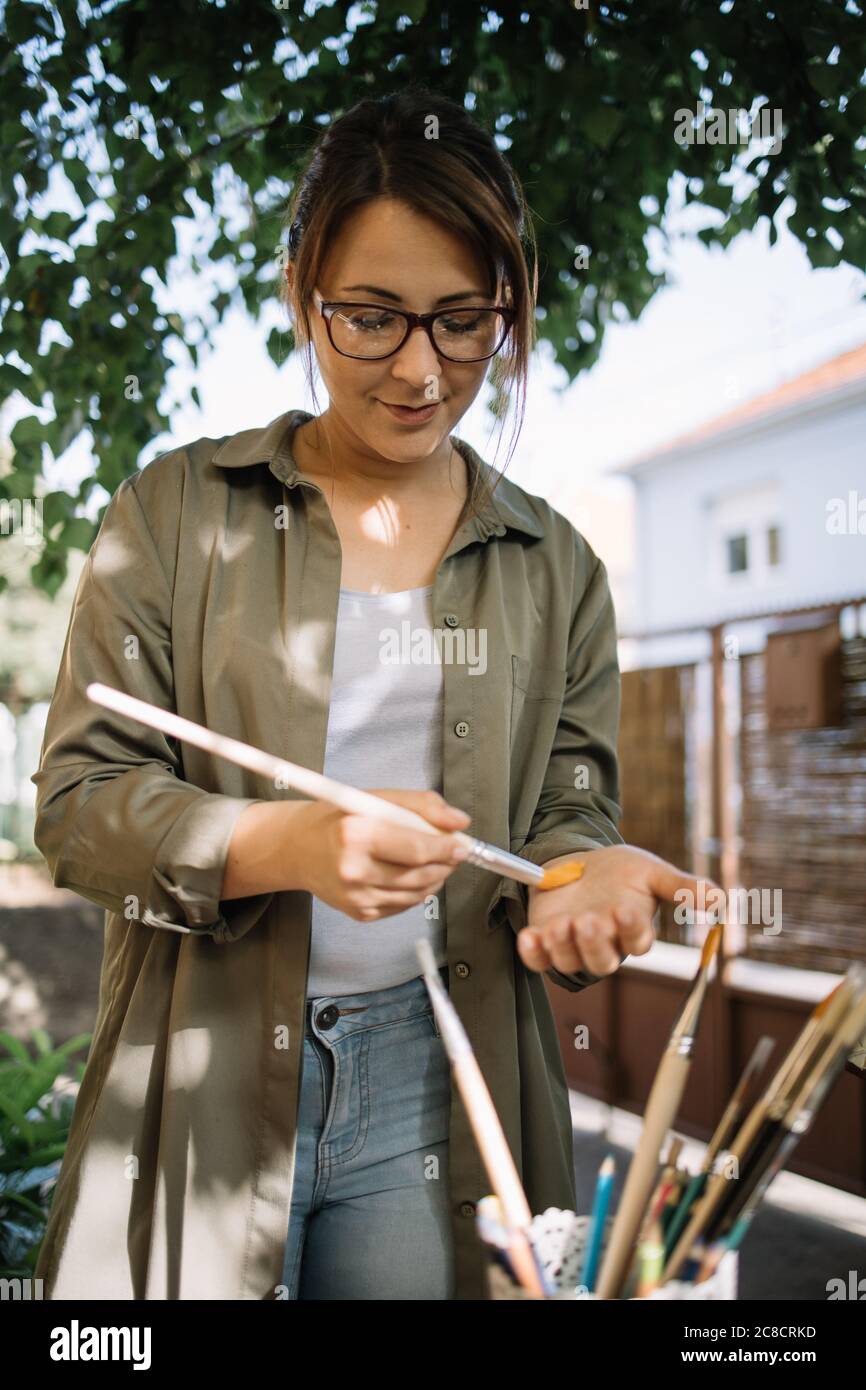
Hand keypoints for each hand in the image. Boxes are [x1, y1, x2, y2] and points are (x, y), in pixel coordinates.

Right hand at [287, 789, 471, 920]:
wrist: (298, 848)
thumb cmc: (338, 818)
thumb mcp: (377, 798)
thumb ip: (423, 805)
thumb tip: (460, 822)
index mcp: (356, 834)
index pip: (417, 849)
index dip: (446, 848)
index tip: (462, 843)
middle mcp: (353, 870)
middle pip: (420, 875)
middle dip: (445, 864)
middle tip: (453, 852)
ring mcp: (355, 897)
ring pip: (416, 894)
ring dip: (434, 878)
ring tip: (435, 861)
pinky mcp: (359, 912)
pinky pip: (403, 904)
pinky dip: (416, 890)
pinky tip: (410, 874)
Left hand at [516, 844, 718, 977]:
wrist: (578, 861)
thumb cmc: (619, 871)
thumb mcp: (649, 871)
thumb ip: (682, 886)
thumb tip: (722, 898)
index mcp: (632, 930)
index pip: (637, 941)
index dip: (633, 930)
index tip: (626, 911)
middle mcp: (605, 944)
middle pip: (602, 961)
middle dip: (595, 943)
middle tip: (589, 920)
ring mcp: (573, 946)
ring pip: (570, 961)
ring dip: (564, 946)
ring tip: (561, 924)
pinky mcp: (546, 942)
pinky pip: (538, 959)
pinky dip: (533, 952)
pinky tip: (531, 935)